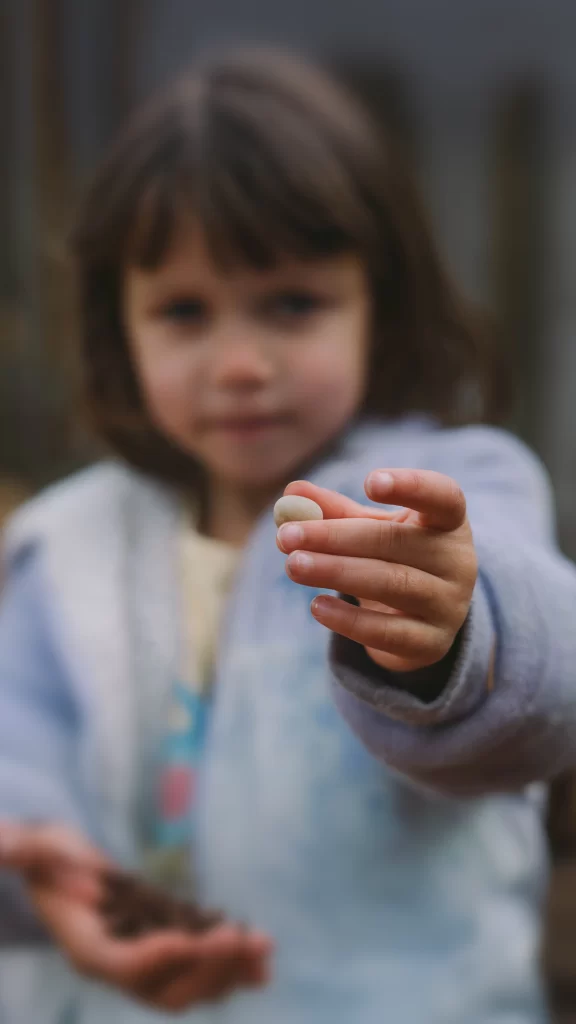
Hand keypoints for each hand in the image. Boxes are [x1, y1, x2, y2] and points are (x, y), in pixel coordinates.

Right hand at [0, 822, 271, 1010]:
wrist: (58, 867)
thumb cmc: (44, 853)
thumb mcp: (33, 847)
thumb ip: (25, 851)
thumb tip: (37, 858)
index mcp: (83, 945)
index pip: (119, 965)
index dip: (154, 957)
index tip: (188, 937)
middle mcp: (116, 964)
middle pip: (164, 986)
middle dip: (206, 966)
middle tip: (242, 939)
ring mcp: (144, 962)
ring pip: (191, 984)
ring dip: (229, 971)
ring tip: (264, 953)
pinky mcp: (166, 949)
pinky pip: (202, 968)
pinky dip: (232, 964)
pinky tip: (262, 956)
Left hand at [276, 469, 476, 672]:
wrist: (417, 622)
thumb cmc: (393, 560)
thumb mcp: (370, 530)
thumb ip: (334, 511)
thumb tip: (292, 494)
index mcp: (448, 523)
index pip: (444, 497)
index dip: (411, 487)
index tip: (369, 482)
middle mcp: (458, 562)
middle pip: (398, 543)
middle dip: (336, 537)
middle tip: (288, 535)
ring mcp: (449, 605)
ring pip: (391, 584)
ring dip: (337, 573)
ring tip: (293, 565)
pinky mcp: (432, 644)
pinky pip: (389, 632)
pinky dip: (350, 620)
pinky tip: (317, 606)